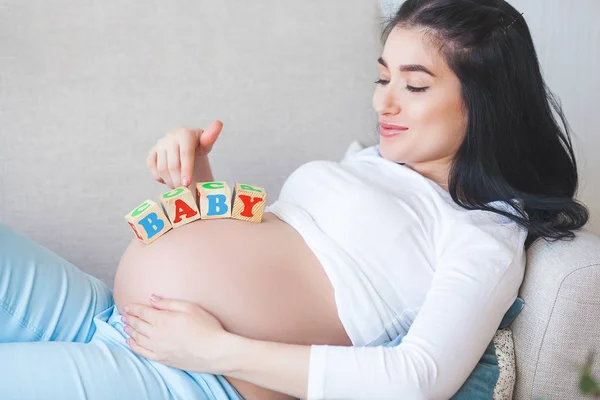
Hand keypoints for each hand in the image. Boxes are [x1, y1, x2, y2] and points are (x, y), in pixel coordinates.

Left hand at [122, 294, 237, 373]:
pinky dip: (133, 346)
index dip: (134, 308)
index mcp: (163, 320)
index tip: (128, 306)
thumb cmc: (206, 327)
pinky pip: (142, 352)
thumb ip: (169, 303)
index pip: (142, 312)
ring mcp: (158, 348)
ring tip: (125, 326)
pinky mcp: (162, 359)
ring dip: (129, 330)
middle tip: (124, 314)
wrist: (214, 351)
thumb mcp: (190, 308)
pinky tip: (130, 342)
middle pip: (137, 325)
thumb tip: (152, 298)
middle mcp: (156, 334)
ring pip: (137, 338)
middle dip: (129, 318)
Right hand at [147, 120, 222, 188]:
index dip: (186, 170)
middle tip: (184, 191)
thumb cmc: (198, 145)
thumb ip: (211, 136)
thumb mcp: (206, 143)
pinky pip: (152, 167)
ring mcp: (159, 144)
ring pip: (162, 168)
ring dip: (170, 181)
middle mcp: (170, 137)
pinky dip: (159, 177)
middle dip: (178, 180)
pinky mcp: (152, 152)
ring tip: (178, 188)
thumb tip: (219, 123)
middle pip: (172, 164)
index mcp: (184, 134)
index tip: (187, 183)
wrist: (184, 144)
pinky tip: (168, 180)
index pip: (185, 155)